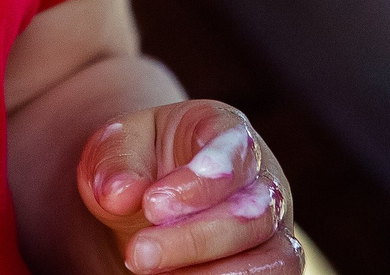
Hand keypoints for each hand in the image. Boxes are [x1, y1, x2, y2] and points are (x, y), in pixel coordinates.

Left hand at [77, 100, 300, 273]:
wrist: (151, 197)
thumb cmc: (139, 164)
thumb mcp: (116, 149)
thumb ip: (115, 165)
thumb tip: (118, 194)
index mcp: (227, 130)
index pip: (233, 150)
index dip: (199, 181)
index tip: (152, 206)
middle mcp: (263, 176)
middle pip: (251, 212)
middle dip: (193, 239)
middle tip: (138, 254)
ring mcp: (273, 223)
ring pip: (272, 256)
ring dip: (213, 274)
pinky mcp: (274, 262)